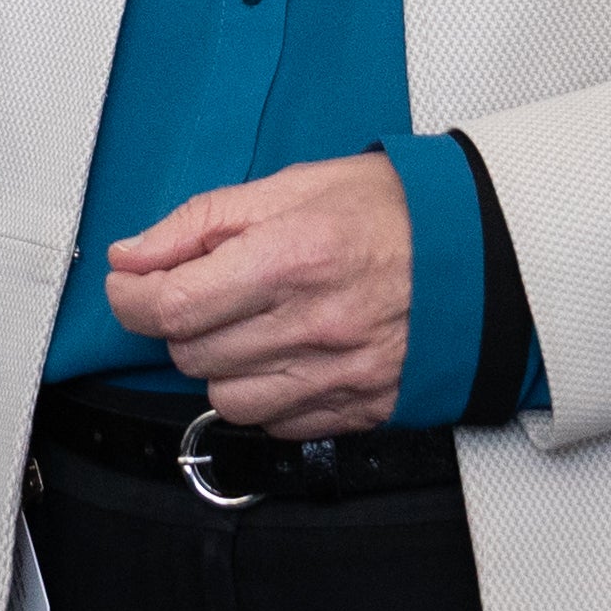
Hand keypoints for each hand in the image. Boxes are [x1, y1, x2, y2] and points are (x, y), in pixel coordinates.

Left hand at [102, 152, 411, 441]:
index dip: (134, 300)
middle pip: (193, 353)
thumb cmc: (392, 212)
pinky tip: (281, 355)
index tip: (130, 287)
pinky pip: (275, 423)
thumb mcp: (293, 186)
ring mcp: (338, 374)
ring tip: (245, 325)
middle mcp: (313, 324)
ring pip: (226, 397)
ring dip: (218, 364)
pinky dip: (262, 395)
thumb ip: (202, 222)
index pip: (176, 305)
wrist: (480, 254)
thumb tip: (133, 255)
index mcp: (293, 258)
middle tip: (201, 292)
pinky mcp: (359, 409)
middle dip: (178, 324)